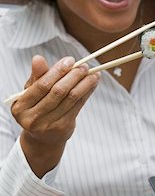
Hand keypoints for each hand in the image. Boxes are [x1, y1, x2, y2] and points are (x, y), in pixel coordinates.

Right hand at [12, 55, 99, 176]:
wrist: (43, 136)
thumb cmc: (37, 107)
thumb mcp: (32, 91)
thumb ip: (37, 75)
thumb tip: (38, 58)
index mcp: (20, 106)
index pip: (42, 85)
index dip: (57, 71)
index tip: (70, 60)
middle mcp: (32, 118)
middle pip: (58, 92)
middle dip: (73, 76)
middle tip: (84, 66)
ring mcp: (48, 125)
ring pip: (71, 99)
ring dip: (85, 84)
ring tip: (93, 74)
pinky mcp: (62, 128)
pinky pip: (78, 106)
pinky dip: (87, 93)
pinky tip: (92, 84)